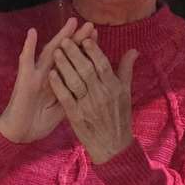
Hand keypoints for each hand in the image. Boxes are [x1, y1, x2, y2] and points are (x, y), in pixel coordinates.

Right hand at [0, 17, 92, 143]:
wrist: (21, 134)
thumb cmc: (40, 120)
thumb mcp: (64, 106)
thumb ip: (75, 93)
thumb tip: (92, 85)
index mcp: (59, 80)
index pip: (74, 60)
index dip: (85, 48)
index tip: (97, 35)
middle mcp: (48, 73)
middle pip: (66, 53)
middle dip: (78, 38)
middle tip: (91, 24)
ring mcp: (36, 75)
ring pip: (50, 52)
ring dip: (60, 37)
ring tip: (71, 22)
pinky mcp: (25, 80)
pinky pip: (26, 61)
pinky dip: (29, 47)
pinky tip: (32, 33)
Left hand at [47, 34, 140, 164]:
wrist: (113, 146)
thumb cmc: (120, 117)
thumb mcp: (126, 93)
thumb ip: (126, 70)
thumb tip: (133, 50)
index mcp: (115, 87)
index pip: (103, 64)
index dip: (94, 50)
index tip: (85, 38)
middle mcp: (102, 94)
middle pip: (87, 69)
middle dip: (75, 54)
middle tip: (64, 41)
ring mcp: (88, 105)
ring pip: (75, 81)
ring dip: (64, 65)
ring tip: (56, 52)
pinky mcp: (77, 116)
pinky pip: (66, 97)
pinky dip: (58, 85)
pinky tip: (51, 74)